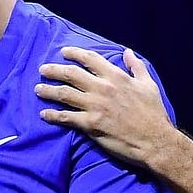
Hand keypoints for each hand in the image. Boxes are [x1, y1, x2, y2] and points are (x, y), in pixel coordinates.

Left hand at [36, 47, 180, 167]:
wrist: (155, 140)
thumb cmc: (153, 113)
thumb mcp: (148, 85)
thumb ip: (136, 67)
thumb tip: (127, 52)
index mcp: (116, 77)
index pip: (90, 59)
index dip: (74, 53)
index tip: (63, 52)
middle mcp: (102, 88)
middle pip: (71, 74)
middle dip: (53, 70)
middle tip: (42, 70)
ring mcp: (95, 106)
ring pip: (64, 94)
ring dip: (48, 90)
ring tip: (38, 89)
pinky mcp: (90, 124)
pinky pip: (66, 117)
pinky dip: (53, 115)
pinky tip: (44, 114)